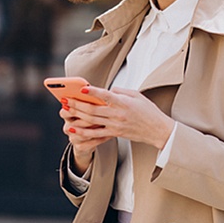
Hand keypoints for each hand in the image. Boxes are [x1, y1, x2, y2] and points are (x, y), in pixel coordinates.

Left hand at [59, 85, 174, 171]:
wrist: (158, 130)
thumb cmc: (149, 111)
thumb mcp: (137, 95)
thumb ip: (120, 91)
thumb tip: (107, 90)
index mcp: (124, 102)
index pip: (106, 95)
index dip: (93, 91)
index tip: (82, 88)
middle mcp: (118, 114)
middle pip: (93, 109)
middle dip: (76, 104)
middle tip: (65, 99)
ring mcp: (115, 125)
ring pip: (91, 121)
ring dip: (76, 116)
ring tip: (65, 111)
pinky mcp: (114, 133)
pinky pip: (96, 134)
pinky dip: (83, 132)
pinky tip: (73, 129)